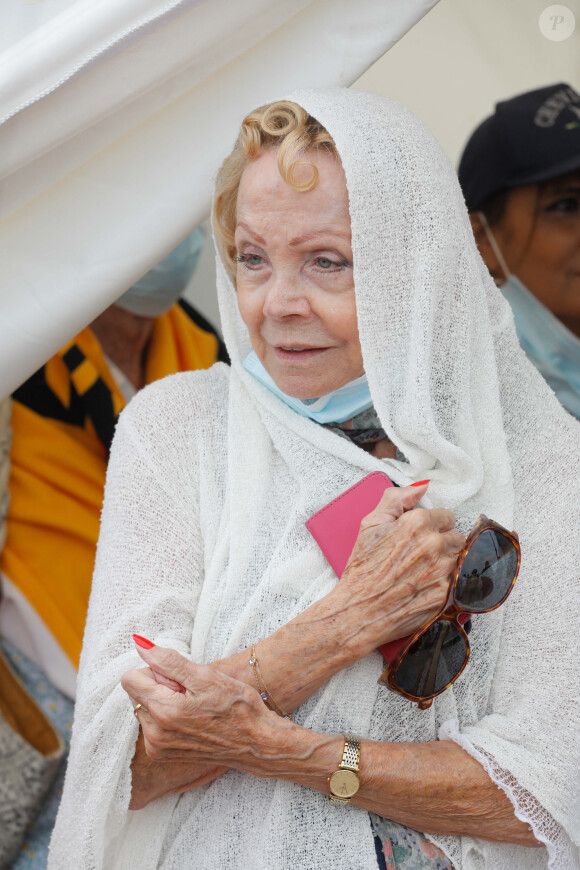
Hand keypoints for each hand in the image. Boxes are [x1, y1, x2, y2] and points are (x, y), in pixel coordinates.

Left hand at [121, 642, 292, 776]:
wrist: (256, 743)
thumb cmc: (237, 706)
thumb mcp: (205, 676)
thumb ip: (168, 661)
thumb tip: (140, 645)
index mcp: (164, 711)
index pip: (130, 678)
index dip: (154, 670)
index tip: (177, 678)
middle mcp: (155, 734)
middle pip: (137, 693)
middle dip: (158, 686)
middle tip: (190, 692)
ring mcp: (158, 747)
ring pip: (144, 708)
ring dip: (163, 702)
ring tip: (193, 706)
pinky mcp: (162, 755)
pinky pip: (151, 725)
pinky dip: (166, 717)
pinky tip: (191, 718)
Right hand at [330, 483, 464, 657]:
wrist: (359, 611)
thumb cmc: (363, 570)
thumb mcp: (371, 525)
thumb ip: (396, 499)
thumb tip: (421, 487)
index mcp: (417, 523)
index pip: (446, 516)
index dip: (433, 526)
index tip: (423, 536)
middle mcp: (434, 544)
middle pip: (456, 537)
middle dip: (443, 544)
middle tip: (422, 556)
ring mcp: (443, 570)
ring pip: (460, 559)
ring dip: (448, 564)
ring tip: (425, 573)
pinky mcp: (448, 595)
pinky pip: (459, 583)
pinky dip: (448, 584)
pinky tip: (428, 588)